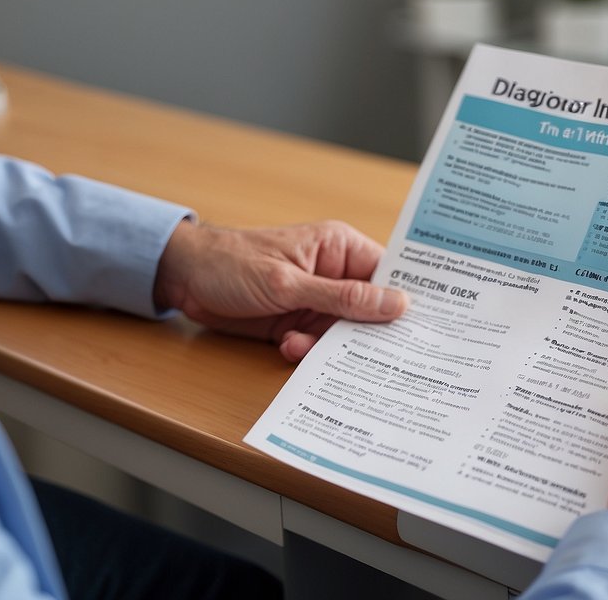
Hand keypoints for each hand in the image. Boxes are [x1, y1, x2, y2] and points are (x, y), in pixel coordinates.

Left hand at [153, 220, 408, 361]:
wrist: (183, 279)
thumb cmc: (233, 262)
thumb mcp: (289, 282)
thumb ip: (343, 297)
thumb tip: (396, 304)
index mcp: (340, 248)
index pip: (388, 274)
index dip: (406, 300)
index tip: (424, 327)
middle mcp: (334, 274)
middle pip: (370, 310)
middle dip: (367, 334)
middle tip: (375, 358)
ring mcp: (315, 300)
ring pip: (343, 334)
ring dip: (328, 346)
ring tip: (304, 345)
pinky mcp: (296, 322)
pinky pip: (317, 344)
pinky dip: (306, 352)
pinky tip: (288, 346)